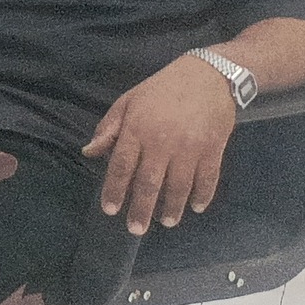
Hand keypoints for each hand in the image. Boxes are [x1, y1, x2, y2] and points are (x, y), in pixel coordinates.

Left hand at [85, 55, 240, 234]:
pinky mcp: (214, 149)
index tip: (109, 210)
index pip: (121, 166)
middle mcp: (162, 143)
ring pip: (179, 186)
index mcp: (137, 130)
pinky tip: (195, 207)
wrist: (208, 75)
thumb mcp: (128, 101)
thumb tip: (90, 152)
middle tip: (135, 229)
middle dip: (141, 209)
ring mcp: (190, 148)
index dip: (114, 190)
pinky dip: (202, 195)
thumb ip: (109, 128)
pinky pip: (208, 178)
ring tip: (166, 222)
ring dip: (171, 207)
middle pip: (148, 183)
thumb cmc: (161, 89)